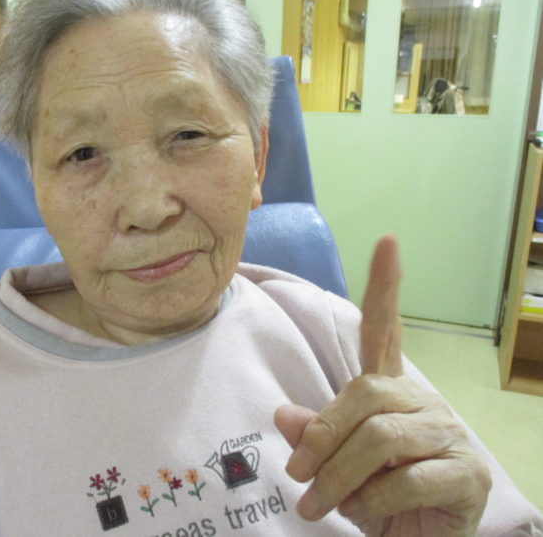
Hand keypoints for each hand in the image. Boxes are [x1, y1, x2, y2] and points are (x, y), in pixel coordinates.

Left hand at [274, 236, 490, 534]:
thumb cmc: (373, 496)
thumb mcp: (332, 466)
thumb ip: (314, 436)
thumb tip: (283, 415)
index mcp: (388, 391)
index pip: (385, 331)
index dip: (384, 287)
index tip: (387, 241)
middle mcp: (421, 401)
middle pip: (365, 394)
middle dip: (322, 437)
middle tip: (296, 476)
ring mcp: (449, 435)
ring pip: (381, 437)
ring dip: (340, 477)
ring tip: (319, 504)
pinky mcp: (467, 474)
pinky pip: (407, 478)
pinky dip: (374, 502)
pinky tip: (366, 514)